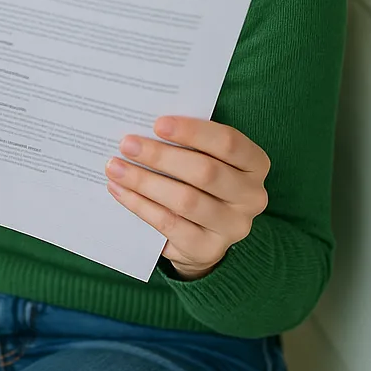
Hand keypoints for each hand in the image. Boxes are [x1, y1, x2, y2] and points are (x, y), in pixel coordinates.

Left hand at [105, 116, 269, 280]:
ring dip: (145, 181)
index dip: (193, 131)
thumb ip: (186, 141)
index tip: (157, 124)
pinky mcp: (209, 249)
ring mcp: (233, 227)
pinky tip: (119, 190)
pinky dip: (140, 205)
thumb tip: (141, 121)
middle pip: (205, 172)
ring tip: (115, 167)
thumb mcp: (203, 156)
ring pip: (186, 200)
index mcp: (255, 164)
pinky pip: (170, 224)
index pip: (228, 143)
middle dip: (161, 156)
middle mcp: (252, 196)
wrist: (202, 233)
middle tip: (127, 144)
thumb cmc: (198, 178)